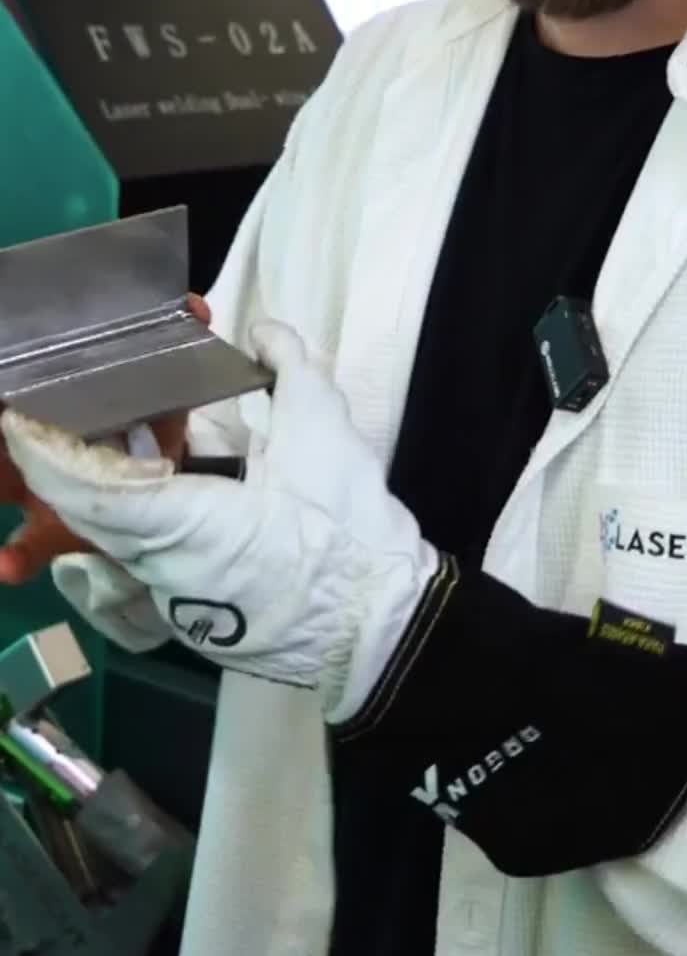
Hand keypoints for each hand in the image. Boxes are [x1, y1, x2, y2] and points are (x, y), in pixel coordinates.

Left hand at [1, 322, 440, 724]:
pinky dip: (132, 517)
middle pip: (93, 512)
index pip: (90, 488)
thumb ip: (289, 367)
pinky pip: (141, 560)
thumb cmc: (346, 529)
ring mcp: (176, 597)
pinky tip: (151, 479)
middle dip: (67, 461)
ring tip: (104, 434)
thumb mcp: (326, 430)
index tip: (16, 417)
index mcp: (183, 526)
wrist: (382, 625)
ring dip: (102, 487)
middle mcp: (163, 569)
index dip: (46, 452)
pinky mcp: (196, 610)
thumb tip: (263, 330)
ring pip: (114, 536)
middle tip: (54, 411)